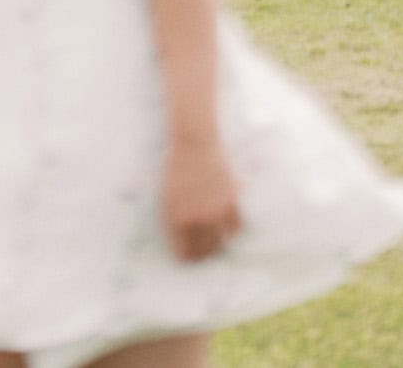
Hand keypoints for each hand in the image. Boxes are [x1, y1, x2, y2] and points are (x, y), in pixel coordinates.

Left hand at [162, 136, 240, 261]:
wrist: (194, 144)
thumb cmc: (175, 166)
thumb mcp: (167, 195)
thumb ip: (174, 217)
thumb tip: (181, 235)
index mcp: (177, 218)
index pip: (184, 251)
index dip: (184, 257)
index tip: (185, 260)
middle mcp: (198, 219)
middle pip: (203, 251)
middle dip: (200, 257)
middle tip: (200, 258)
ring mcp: (216, 212)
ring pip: (220, 243)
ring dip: (216, 248)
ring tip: (213, 248)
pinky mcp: (231, 202)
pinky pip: (235, 228)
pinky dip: (231, 233)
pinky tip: (227, 233)